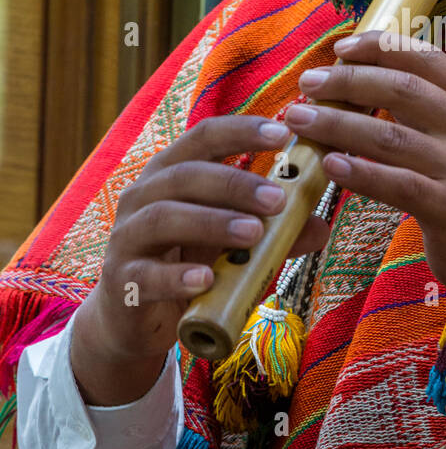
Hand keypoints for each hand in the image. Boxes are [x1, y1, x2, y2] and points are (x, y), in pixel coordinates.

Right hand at [72, 115, 329, 401]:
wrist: (134, 317)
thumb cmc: (188, 263)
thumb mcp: (232, 242)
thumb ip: (272, 233)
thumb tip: (319, 226)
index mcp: (171, 173)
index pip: (204, 138)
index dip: (242, 131)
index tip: (283, 133)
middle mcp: (143, 196)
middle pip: (186, 175)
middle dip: (235, 183)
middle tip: (278, 199)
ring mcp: (128, 237)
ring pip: (164, 218)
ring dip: (212, 222)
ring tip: (254, 233)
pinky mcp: (122, 282)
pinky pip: (148, 275)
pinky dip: (178, 276)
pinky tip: (207, 279)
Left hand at [287, 30, 445, 305]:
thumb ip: (433, 113)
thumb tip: (369, 86)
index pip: (426, 58)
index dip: (379, 46)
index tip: (340, 48)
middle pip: (401, 88)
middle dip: (347, 81)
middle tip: (308, 84)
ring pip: (389, 136)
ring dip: (337, 124)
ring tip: (300, 121)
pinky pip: (396, 184)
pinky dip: (359, 172)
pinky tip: (330, 165)